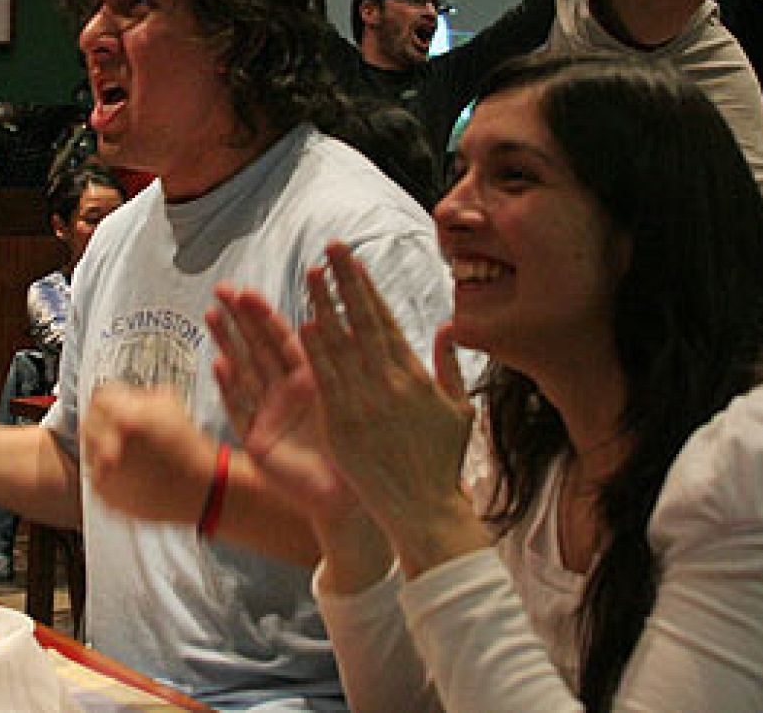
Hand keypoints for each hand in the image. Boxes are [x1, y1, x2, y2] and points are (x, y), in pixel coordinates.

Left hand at [82, 385, 217, 523]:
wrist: (200, 487)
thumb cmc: (188, 445)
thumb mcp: (169, 402)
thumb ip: (140, 393)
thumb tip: (123, 393)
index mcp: (125, 419)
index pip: (100, 395)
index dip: (113, 395)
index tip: (118, 399)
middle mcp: (109, 446)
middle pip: (89, 419)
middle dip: (105, 417)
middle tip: (121, 422)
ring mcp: (104, 472)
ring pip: (89, 446)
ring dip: (103, 442)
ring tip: (127, 447)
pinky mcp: (105, 494)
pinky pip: (95, 471)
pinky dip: (107, 467)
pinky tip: (129, 467)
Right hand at [209, 284, 358, 525]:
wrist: (349, 498)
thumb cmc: (358, 450)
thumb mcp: (350, 398)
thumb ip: (340, 363)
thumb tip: (333, 319)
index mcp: (310, 379)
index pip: (283, 338)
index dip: (265, 314)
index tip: (247, 290)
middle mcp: (286, 393)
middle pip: (258, 347)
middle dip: (240, 318)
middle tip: (222, 289)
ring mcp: (269, 415)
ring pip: (244, 371)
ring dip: (228, 343)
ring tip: (211, 314)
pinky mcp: (258, 441)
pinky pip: (241, 411)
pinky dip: (230, 388)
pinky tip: (219, 364)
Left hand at [301, 244, 484, 575]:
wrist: (425, 512)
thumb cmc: (443, 462)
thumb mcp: (458, 410)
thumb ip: (450, 365)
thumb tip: (450, 326)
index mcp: (415, 376)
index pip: (385, 321)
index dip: (366, 288)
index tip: (352, 261)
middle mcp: (389, 384)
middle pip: (361, 323)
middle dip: (344, 284)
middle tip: (329, 250)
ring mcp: (364, 405)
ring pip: (339, 346)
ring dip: (324, 308)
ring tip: (309, 277)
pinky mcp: (343, 427)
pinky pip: (326, 383)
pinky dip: (316, 353)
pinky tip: (304, 325)